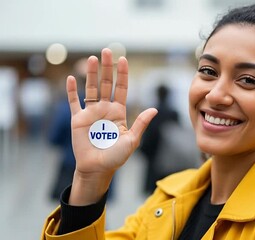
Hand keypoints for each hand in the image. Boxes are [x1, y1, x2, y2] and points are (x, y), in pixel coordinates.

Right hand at [66, 49, 156, 204]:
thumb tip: (154, 109)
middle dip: (107, 67)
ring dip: (90, 73)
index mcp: (119, 112)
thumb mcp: (132, 140)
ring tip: (92, 58)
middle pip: (106, 84)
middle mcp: (105, 109)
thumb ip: (140, 123)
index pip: (121, 88)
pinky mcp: (78, 120)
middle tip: (106, 51)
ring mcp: (91, 113)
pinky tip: (71, 78)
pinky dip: (72, 91)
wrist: (98, 169)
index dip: (122, 74)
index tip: (123, 59)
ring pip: (91, 89)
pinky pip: (74, 102)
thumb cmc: (116, 157)